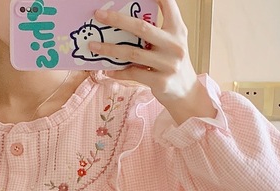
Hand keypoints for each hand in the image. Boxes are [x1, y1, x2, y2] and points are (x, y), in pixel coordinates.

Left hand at [90, 0, 216, 123]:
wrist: (186, 93)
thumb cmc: (172, 63)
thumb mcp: (171, 42)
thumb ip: (156, 31)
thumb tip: (125, 21)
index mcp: (177, 30)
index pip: (168, 5)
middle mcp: (174, 45)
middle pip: (141, 27)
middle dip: (117, 20)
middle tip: (99, 15)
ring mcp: (168, 64)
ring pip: (132, 53)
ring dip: (110, 49)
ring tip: (93, 46)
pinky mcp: (160, 81)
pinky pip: (133, 74)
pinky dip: (119, 71)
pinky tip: (108, 69)